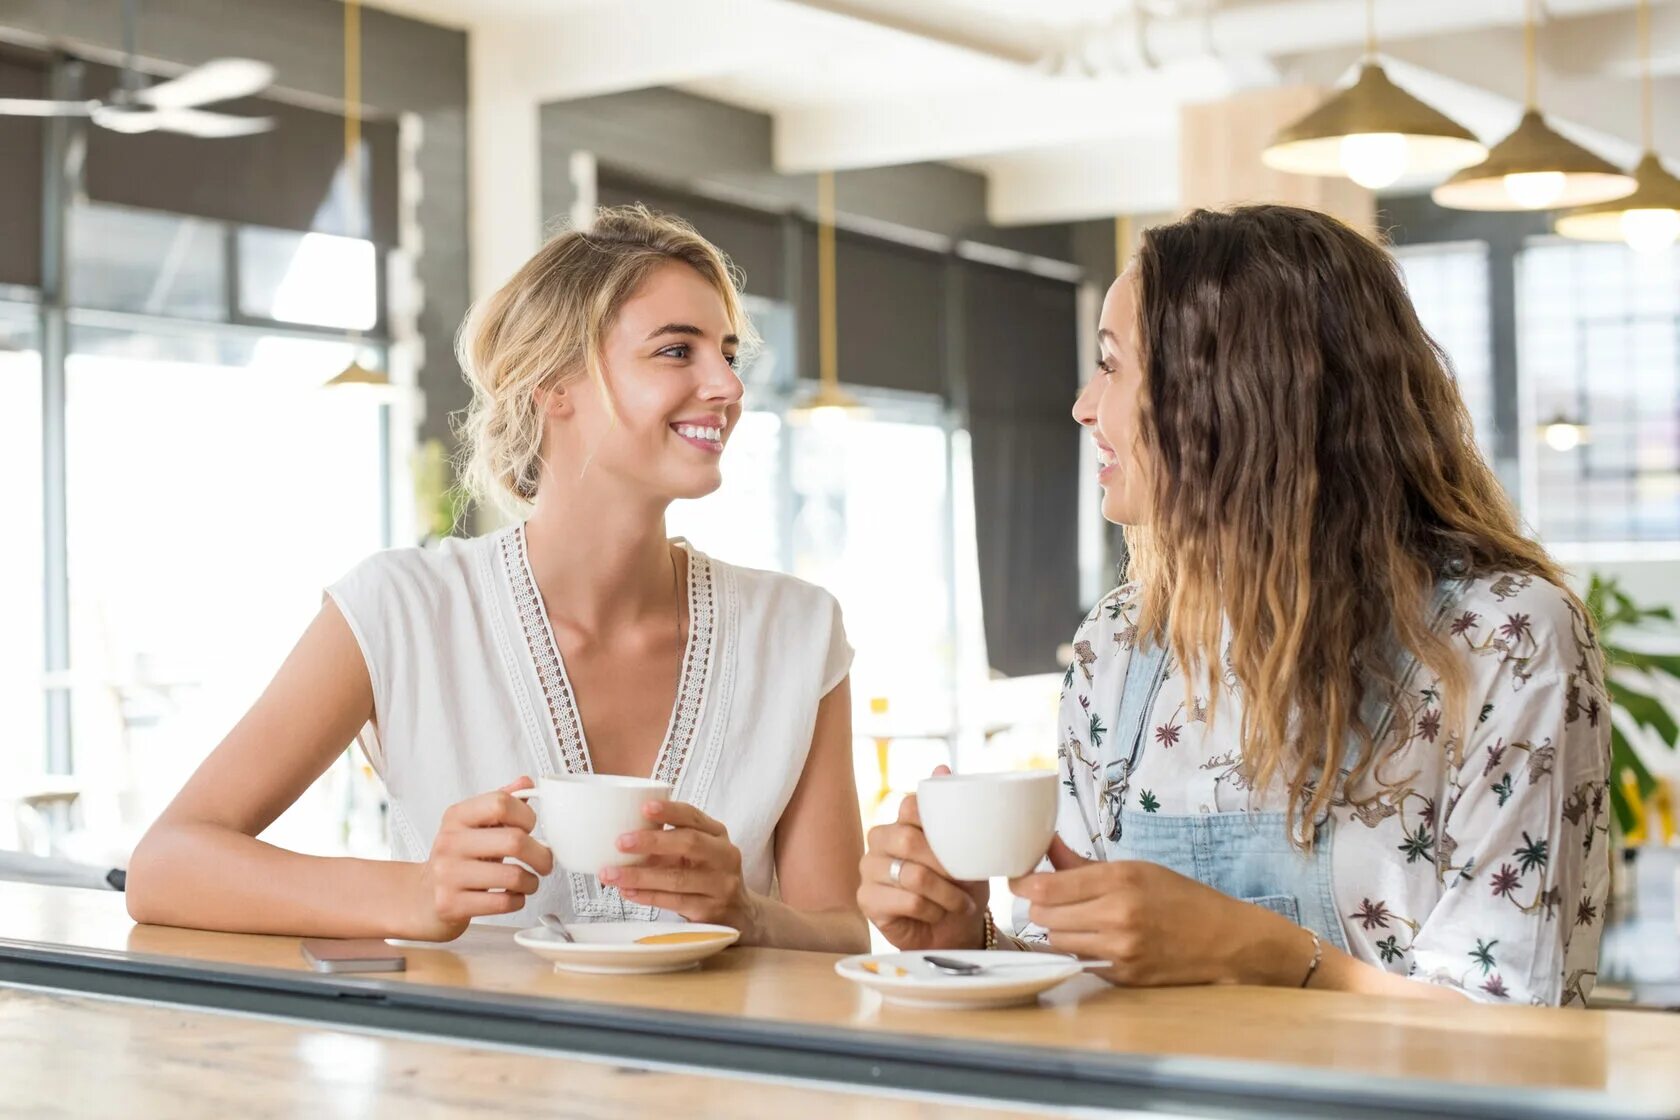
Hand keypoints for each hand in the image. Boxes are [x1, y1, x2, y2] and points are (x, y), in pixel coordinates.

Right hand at [409, 776, 554, 940]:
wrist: (425, 897)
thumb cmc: (460, 858)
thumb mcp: (475, 825)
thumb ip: (501, 802)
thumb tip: (526, 782)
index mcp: (457, 816)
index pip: (501, 803)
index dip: (527, 816)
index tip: (532, 828)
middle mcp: (449, 842)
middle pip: (514, 841)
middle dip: (541, 855)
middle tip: (545, 862)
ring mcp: (447, 874)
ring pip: (513, 876)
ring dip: (532, 882)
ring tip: (529, 882)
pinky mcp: (451, 904)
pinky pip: (502, 902)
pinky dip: (518, 901)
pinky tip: (512, 896)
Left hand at [602, 800, 758, 935]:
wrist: (740, 913)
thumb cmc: (707, 875)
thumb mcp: (700, 852)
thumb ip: (673, 840)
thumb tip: (624, 832)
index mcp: (718, 835)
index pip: (694, 817)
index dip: (670, 811)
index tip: (644, 808)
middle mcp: (725, 857)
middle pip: (689, 843)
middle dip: (651, 841)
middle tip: (620, 842)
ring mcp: (720, 885)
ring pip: (677, 878)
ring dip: (639, 876)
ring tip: (610, 874)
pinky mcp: (710, 910)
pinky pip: (673, 902)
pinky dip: (647, 896)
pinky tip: (627, 891)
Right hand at [857, 766, 988, 950]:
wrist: (958, 929)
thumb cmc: (960, 885)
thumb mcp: (965, 847)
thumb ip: (951, 810)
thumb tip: (941, 767)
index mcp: (900, 821)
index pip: (910, 807)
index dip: (938, 827)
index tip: (962, 848)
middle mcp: (879, 840)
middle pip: (906, 839)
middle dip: (944, 865)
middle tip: (965, 881)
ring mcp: (868, 869)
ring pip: (911, 874)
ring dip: (945, 894)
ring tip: (959, 903)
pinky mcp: (866, 899)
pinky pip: (907, 900)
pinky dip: (931, 910)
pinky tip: (936, 914)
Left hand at [1009, 836, 1307, 986]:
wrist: (1225, 940)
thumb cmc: (1180, 897)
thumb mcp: (1135, 868)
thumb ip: (1083, 863)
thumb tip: (1044, 845)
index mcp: (1120, 880)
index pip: (1047, 888)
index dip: (1023, 883)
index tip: (1018, 879)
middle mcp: (1117, 916)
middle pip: (1044, 916)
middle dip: (1039, 907)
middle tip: (1048, 899)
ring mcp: (1119, 950)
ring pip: (1056, 941)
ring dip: (1055, 930)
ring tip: (1072, 919)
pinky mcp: (1122, 976)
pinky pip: (1079, 961)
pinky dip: (1077, 949)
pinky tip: (1092, 938)